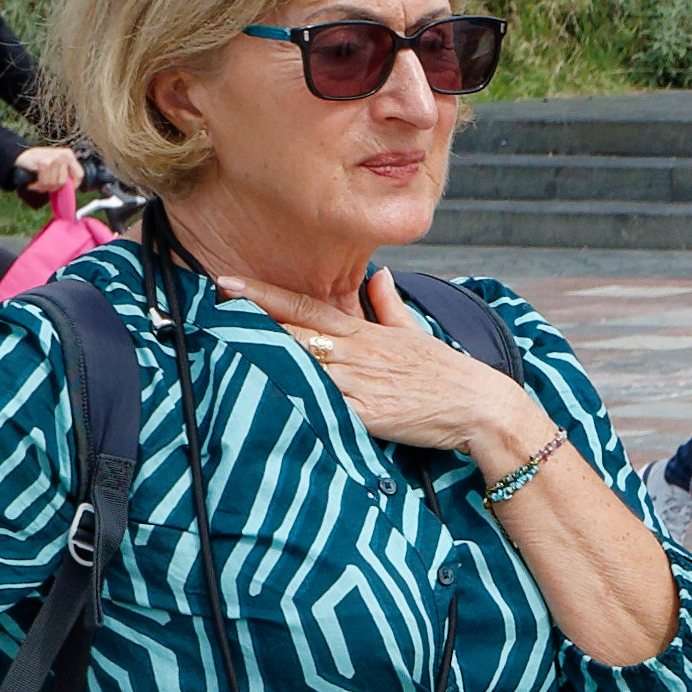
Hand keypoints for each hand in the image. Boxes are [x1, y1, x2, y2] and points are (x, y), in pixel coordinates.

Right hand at [16, 143, 86, 214]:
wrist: (19, 156)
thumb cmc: (37, 162)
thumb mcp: (55, 164)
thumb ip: (64, 173)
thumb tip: (72, 189)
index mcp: (69, 155)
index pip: (79, 174)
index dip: (74, 185)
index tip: (66, 190)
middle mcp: (64, 155)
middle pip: (64, 182)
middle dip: (53, 187)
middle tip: (43, 184)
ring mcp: (55, 158)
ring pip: (54, 183)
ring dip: (44, 186)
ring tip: (37, 182)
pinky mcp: (45, 163)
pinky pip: (44, 182)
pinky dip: (37, 186)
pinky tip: (33, 183)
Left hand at [232, 267, 545, 471]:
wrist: (480, 406)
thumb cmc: (447, 373)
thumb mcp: (416, 333)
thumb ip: (389, 306)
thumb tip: (378, 275)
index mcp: (365, 334)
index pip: (306, 308)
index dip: (266, 295)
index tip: (229, 282)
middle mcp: (357, 354)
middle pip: (294, 332)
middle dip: (253, 318)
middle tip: (211, 305)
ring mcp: (360, 384)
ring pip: (302, 364)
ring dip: (264, 354)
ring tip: (222, 342)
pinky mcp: (367, 416)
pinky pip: (323, 404)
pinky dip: (295, 395)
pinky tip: (264, 391)